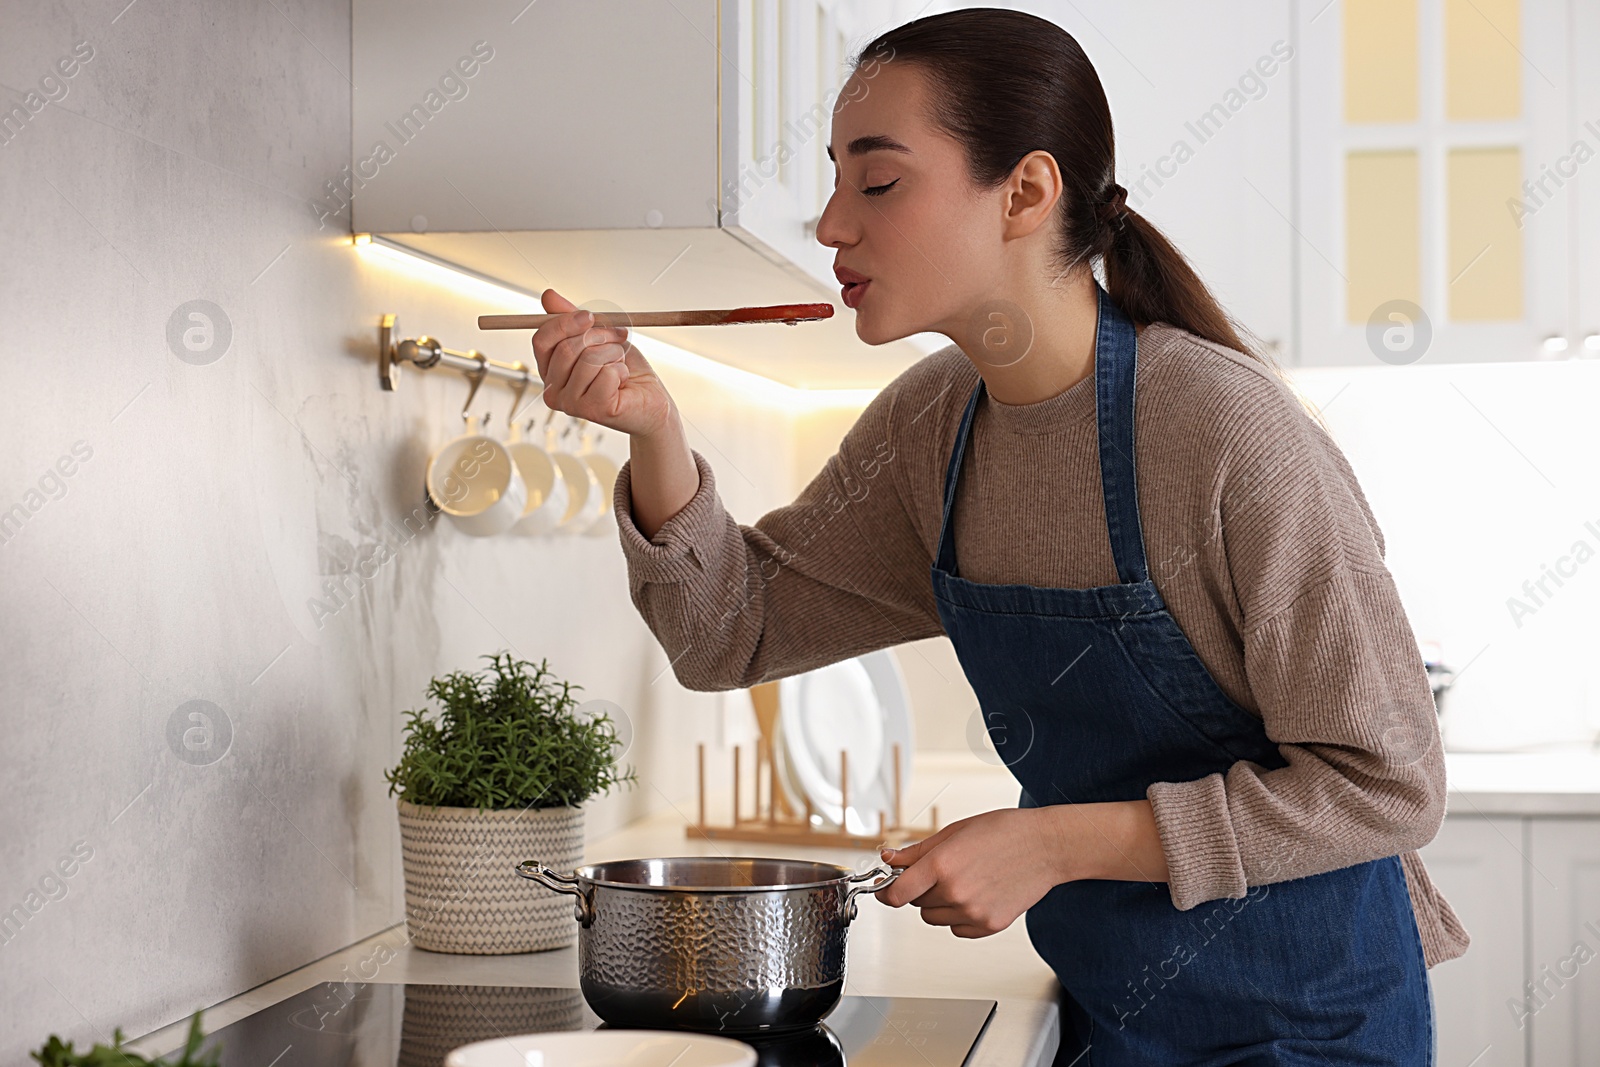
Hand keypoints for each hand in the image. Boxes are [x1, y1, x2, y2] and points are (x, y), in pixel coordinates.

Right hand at [531, 288, 675, 437]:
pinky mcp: (593, 410)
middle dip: (600, 336)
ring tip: (620, 365)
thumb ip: (573, 318)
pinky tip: (623, 382)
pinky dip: (622, 370)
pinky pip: (607, 373)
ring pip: (589, 359)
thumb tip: (548, 296)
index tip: (589, 316)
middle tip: (618, 339)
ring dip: (614, 354)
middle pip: (567, 348)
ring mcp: (571, 404)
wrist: (650, 400)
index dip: (565, 322)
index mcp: (550, 371)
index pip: (542, 339)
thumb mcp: (598, 336)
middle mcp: (554, 390)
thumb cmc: (624, 371)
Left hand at [876, 808, 1064, 937]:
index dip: (887, 892)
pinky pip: (957, 929)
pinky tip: (977, 894)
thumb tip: (888, 859)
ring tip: (965, 880)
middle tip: (943, 870)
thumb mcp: (954, 832)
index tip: (886, 889)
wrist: (1045, 846)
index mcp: (942, 865)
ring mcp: (973, 912)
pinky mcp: (989, 926)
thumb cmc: (1004, 832)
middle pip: (916, 904)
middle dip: (921, 889)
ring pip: (935, 918)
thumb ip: (916, 851)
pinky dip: (960, 916)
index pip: (897, 894)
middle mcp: (955, 892)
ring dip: (940, 904)